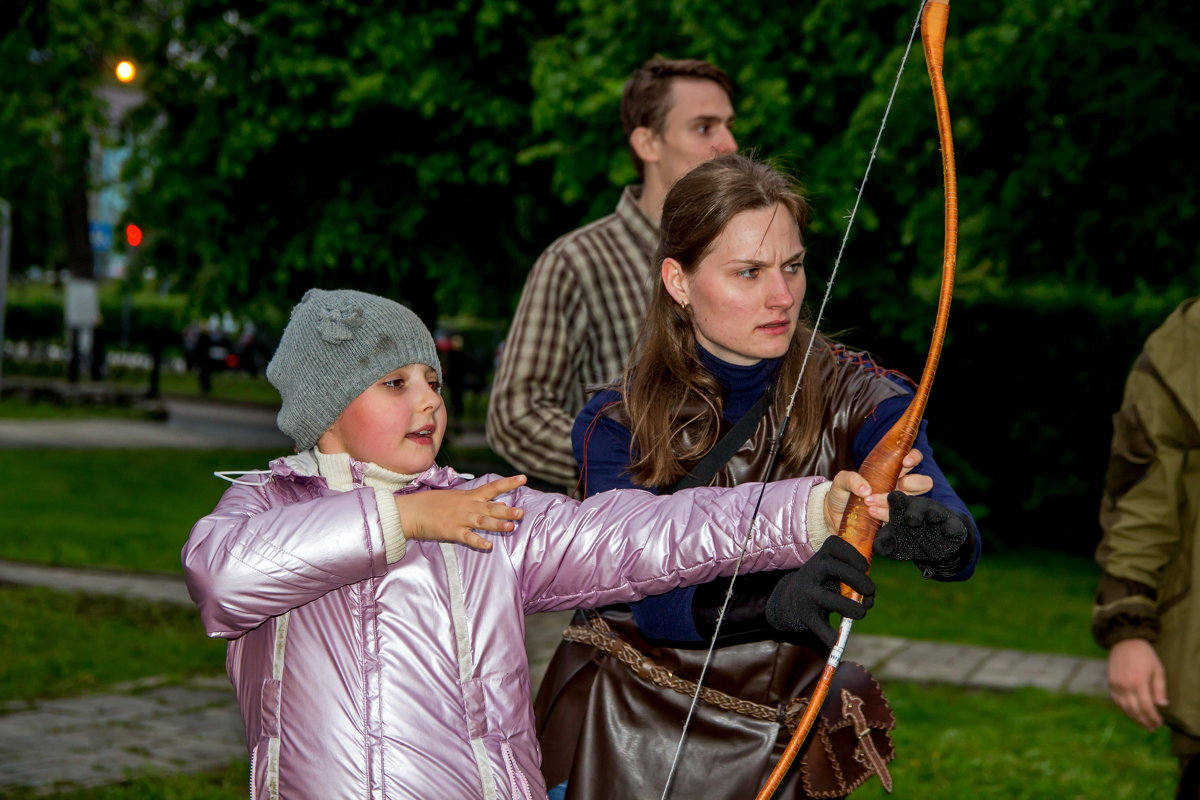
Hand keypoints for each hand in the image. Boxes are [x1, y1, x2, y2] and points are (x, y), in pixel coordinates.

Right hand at [394, 474, 526, 550]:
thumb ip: (475, 501)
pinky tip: (488, 545)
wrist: (411, 511)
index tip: (524, 478)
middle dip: (507, 510)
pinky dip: (478, 541)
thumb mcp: (455, 497)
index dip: (509, 483)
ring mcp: (460, 519)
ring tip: (511, 527)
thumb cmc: (432, 504)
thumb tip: (498, 504)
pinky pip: (468, 537)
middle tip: (521, 512)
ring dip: (497, 524)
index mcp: (469, 496)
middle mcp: (468, 506)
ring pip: (482, 521)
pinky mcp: (452, 532)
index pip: (492, 487)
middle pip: (491, 507)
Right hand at [765, 536, 875, 647]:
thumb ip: (854, 580)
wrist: (790, 600)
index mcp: (821, 556)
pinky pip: (820, 626)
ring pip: (831, 601)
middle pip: (837, 569)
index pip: (835, 545)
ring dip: (852, 609)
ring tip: (860, 613)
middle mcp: (812, 570)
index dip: (853, 554)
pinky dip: (830, 636)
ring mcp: (807, 593)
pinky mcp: (804, 614)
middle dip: (859, 580)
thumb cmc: (824, 583)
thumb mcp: (834, 573)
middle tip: (870, 590)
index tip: (865, 566)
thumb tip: (869, 599)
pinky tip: (835, 639)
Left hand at [823, 449, 928, 531]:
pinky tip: (870, 512)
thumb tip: (866, 489)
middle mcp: (899, 488)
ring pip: (911, 502)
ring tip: (870, 502)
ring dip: (892, 500)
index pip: (912, 460)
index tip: (905, 462)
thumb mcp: (841, 481)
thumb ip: (850, 478)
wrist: (834, 517)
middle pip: (923, 482)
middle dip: (912, 483)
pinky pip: (898, 519)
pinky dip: (885, 514)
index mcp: (891, 472)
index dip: (914, 458)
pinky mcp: (893, 521)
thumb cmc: (842, 494)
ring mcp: (898, 506)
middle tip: (896, 484)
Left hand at [873, 491, 971, 574]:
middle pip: (909, 502)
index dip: (879, 501)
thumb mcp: (896, 544)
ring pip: (931, 511)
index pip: (889, 501)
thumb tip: (876, 546)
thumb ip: (885, 543)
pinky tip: (946, 530)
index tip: (867, 502)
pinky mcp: (954, 525)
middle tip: (890, 500)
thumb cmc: (913, 541)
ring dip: (924, 513)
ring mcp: (937, 515)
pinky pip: (953, 525)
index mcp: (903, 508)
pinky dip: (950, 528)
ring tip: (912, 518)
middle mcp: (920, 508)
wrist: (941, 547)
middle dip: (899, 503)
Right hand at [1108, 638, 1167, 730]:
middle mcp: (1125, 686)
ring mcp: (1116, 685)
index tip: (1159, 723)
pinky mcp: (1110, 683)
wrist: (1125, 642)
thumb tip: (1162, 705)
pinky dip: (1124, 709)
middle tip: (1152, 728)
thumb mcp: (1158, 669)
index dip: (1153, 717)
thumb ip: (1160, 688)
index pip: (1146, 707)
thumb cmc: (1145, 655)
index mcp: (1138, 682)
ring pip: (1124, 708)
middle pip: (1135, 710)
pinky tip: (1131, 713)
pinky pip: (1117, 701)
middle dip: (1144, 721)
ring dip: (1134, 718)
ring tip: (1143, 724)